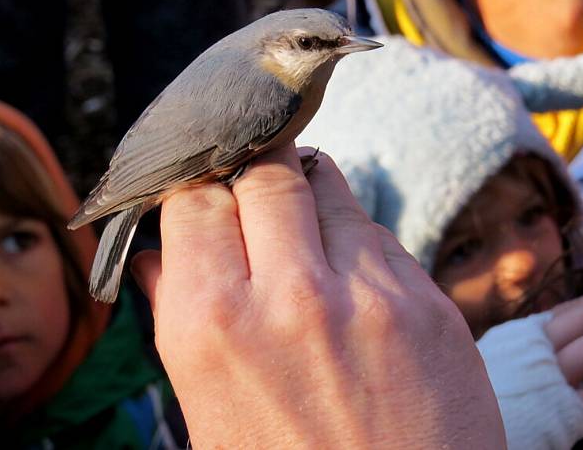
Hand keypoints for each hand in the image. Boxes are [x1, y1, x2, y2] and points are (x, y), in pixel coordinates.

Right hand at [132, 144, 504, 447]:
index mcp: (212, 327)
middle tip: (253, 189)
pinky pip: (379, 236)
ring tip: (303, 236)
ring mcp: (367, 296)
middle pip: (265, 171)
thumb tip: (154, 254)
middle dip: (253, 171)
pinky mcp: (428, 304)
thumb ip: (176, 317)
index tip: (203, 191)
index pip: (195, 199)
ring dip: (307, 198)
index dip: (196, 187)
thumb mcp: (206, 412)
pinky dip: (355, 242)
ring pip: (328, 187)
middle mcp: (290, 297)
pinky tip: (350, 282)